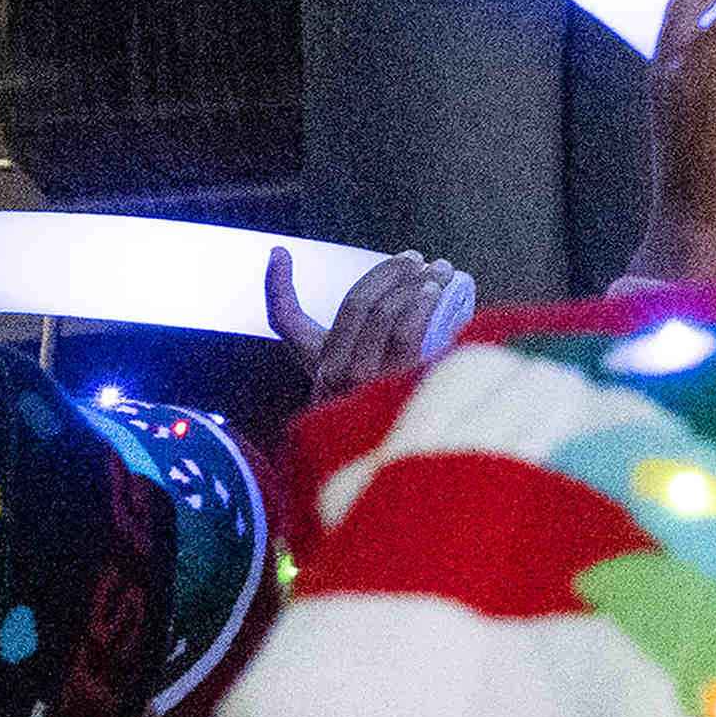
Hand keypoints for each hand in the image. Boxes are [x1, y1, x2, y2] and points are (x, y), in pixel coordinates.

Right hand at [266, 245, 476, 392]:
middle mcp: (333, 371)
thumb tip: (405, 291)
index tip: (279, 253)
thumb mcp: (367, 378)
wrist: (399, 462)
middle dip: (386, 273)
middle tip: (414, 259)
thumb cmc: (388, 410)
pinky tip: (436, 290)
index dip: (277, 285)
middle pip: (355, 304)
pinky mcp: (393, 385)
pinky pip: (405, 333)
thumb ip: (372, 342)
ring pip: (381, 313)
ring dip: (413, 282)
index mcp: (319, 363)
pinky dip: (420, 303)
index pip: (285, 321)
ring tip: (438, 271)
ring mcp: (361, 379)